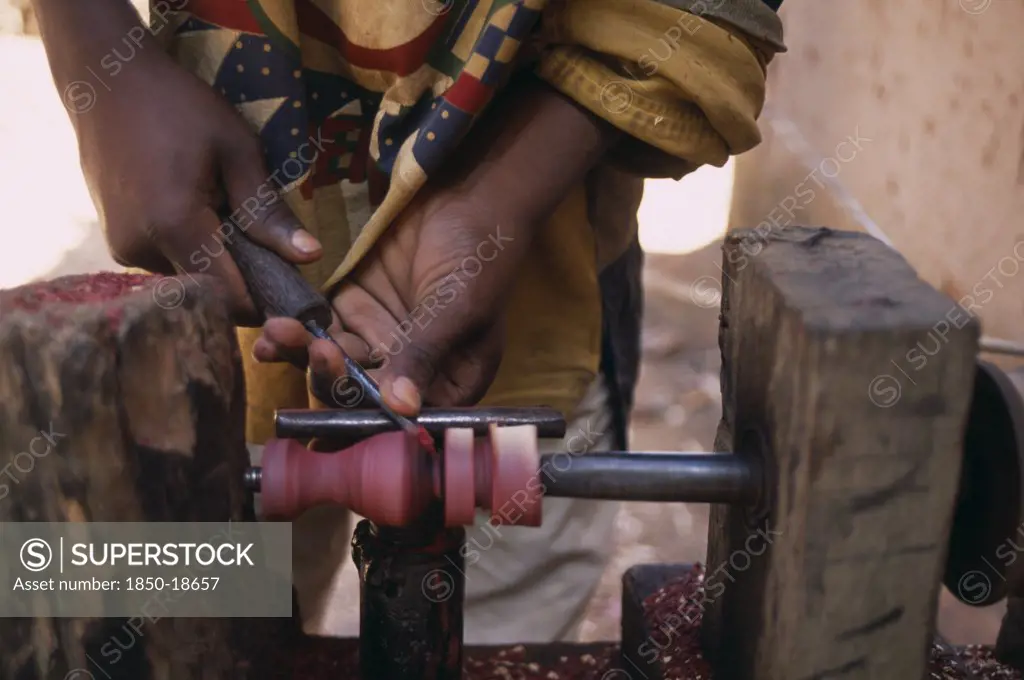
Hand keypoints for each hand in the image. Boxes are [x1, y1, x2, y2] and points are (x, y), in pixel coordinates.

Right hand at [73, 49, 321, 322]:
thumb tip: (312, 256)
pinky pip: (168, 264)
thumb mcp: (238, 151)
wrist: (106, 80)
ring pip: (188, 281)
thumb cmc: (180, 107)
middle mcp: (141, 248)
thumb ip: (269, 211)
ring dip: (216, 265)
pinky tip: (202, 217)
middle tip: (267, 247)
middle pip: (210, 294)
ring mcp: (123, 248)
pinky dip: (192, 253)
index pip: (230, 298)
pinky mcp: (116, 244)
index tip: (292, 288)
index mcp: (175, 226)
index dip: (265, 301)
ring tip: (229, 220)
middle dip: (243, 281)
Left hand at [253, 77, 617, 412]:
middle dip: (331, 379)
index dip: (370, 415)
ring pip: (336, 361)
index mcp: (448, 381)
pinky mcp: (353, 306)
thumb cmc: (480, 255)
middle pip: (362, 393)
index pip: (404, 415)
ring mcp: (379, 337)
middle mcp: (410, 368)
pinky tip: (274, 328)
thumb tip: (401, 409)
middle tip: (315, 352)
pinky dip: (298, 331)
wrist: (468, 193)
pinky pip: (321, 327)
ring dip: (304, 355)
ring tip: (278, 337)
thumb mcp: (457, 308)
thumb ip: (424, 354)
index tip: (342, 397)